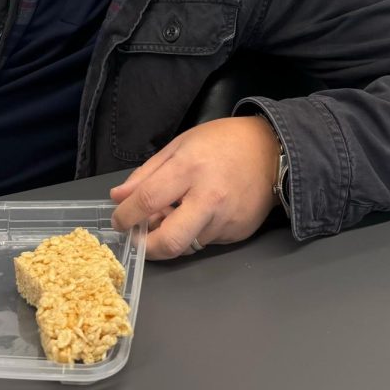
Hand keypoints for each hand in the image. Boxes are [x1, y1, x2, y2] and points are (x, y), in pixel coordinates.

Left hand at [110, 116, 281, 259]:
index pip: (147, 201)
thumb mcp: (179, 145)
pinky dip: (194, 232)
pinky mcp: (238, 234)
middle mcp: (209, 198)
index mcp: (190, 168)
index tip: (118, 221)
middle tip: (138, 240)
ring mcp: (226, 220)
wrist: (271, 150)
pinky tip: (199, 213)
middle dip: (146, 248)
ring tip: (174, 215)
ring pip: (187, 244)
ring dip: (173, 236)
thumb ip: (147, 173)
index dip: (125, 216)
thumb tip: (118, 198)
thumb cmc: (220, 142)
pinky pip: (206, 241)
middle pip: (169, 241)